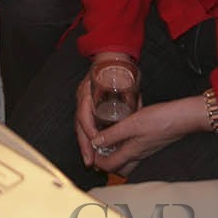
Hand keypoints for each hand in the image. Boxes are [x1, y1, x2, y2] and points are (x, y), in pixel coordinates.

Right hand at [73, 52, 134, 168]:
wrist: (111, 56)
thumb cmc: (118, 67)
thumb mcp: (125, 81)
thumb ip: (131, 98)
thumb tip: (139, 115)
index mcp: (88, 90)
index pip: (84, 114)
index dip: (89, 130)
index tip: (96, 143)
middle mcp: (82, 96)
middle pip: (79, 124)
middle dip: (84, 144)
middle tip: (89, 161)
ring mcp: (82, 100)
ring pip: (80, 126)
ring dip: (84, 144)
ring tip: (90, 161)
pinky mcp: (86, 104)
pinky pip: (84, 123)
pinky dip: (87, 137)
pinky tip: (92, 150)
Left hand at [88, 97, 208, 177]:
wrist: (184, 118)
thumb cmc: (160, 120)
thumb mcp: (132, 123)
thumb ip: (113, 133)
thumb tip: (96, 142)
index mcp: (131, 152)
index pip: (108, 166)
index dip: (96, 160)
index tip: (89, 149)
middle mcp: (138, 155)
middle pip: (117, 167)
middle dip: (105, 161)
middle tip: (97, 147)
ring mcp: (145, 150)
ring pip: (126, 159)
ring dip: (115, 153)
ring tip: (107, 139)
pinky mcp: (150, 143)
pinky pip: (134, 150)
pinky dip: (125, 145)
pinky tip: (124, 132)